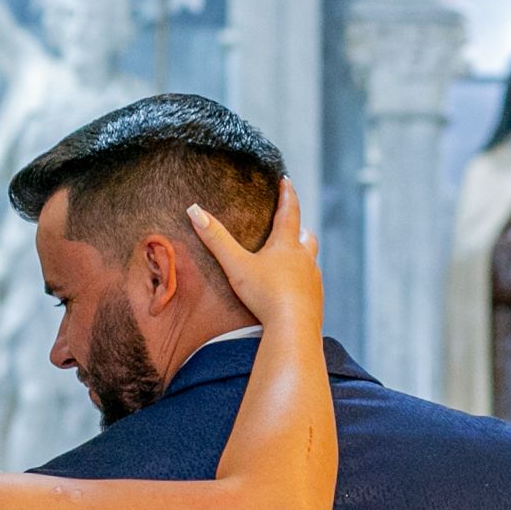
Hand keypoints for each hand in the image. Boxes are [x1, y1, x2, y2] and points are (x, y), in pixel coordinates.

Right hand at [189, 179, 322, 333]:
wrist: (293, 328)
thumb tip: (195, 210)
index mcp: (286, 246)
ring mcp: (313, 281)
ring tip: (292, 258)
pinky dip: (303, 281)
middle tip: (293, 224)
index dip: (287, 194)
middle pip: (307, 236)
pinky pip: (311, 285)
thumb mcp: (236, 265)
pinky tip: (294, 291)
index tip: (286, 180)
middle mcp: (304, 259)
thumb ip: (216, 239)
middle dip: (299, 228)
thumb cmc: (266, 295)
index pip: (289, 212)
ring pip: (311, 261)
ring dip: (303, 255)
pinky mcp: (315, 302)